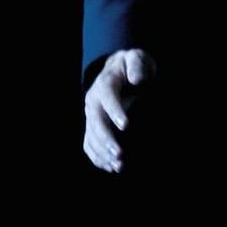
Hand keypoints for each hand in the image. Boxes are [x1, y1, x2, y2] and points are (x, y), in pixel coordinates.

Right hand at [83, 48, 156, 172]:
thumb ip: (137, 66)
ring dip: (103, 152)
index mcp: (105, 83)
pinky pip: (89, 143)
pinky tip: (111, 167)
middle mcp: (94, 100)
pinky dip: (97, 157)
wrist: (117, 71)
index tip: (126, 126)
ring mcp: (91, 114)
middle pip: (96, 121)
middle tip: (121, 154)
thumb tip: (138, 79)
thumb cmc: (132, 66)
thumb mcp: (137, 59)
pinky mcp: (92, 125)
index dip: (115, 111)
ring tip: (119, 166)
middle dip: (107, 139)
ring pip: (91, 136)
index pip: (107, 97)